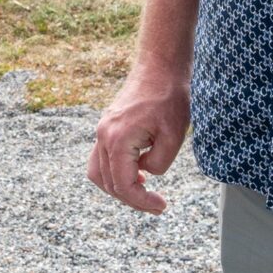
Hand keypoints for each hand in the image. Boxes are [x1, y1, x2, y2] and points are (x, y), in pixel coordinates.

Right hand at [87, 67, 189, 213]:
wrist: (161, 67)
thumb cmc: (169, 98)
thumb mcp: (173, 136)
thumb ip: (158, 164)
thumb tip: (145, 173)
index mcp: (118, 140)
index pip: (123, 185)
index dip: (142, 201)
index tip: (162, 205)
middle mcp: (103, 136)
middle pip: (108, 183)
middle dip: (132, 199)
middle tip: (156, 205)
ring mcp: (102, 131)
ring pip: (98, 173)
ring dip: (119, 187)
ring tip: (143, 192)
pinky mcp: (107, 127)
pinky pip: (101, 158)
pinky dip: (114, 172)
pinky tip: (138, 173)